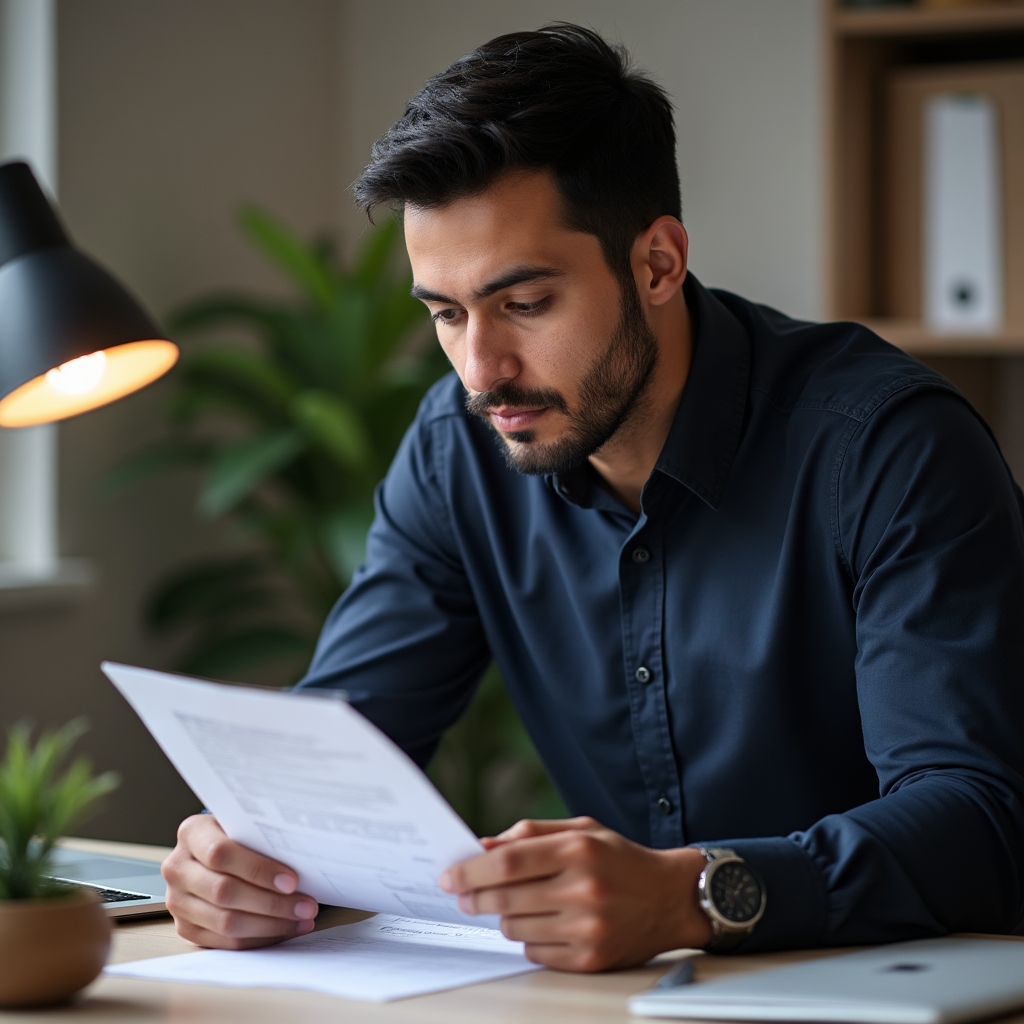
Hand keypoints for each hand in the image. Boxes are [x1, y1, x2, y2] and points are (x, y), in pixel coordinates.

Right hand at [162, 814, 318, 948]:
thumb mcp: (244, 824)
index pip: (222, 854)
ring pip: (225, 922)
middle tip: (307, 905)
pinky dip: (259, 938)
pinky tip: (284, 929)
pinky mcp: (185, 928)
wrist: (209, 849)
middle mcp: (177, 868)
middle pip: (224, 892)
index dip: (258, 870)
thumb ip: (262, 837)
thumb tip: (305, 858)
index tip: (292, 881)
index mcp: (192, 833)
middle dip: (272, 903)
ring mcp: (177, 901)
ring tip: (301, 919)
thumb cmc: (237, 834)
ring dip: (270, 925)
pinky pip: (224, 941)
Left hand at [439, 816, 711, 970]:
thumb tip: (484, 846)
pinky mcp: (590, 959)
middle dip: (475, 897)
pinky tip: (543, 922)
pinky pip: (535, 952)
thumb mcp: (581, 829)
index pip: (508, 862)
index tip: (450, 875)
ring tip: (514, 904)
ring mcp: (587, 928)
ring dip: (502, 917)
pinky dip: (529, 938)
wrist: (671, 898)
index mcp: (578, 849)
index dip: (472, 870)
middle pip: (505, 899)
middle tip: (463, 894)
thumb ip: (532, 832)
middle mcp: (583, 889)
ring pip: (515, 928)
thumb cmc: (621, 858)